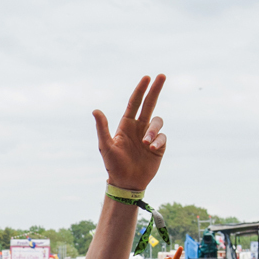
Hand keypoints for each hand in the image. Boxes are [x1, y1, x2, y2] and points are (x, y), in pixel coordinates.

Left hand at [93, 74, 167, 190]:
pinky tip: (150, 148)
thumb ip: (102, 128)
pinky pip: (163, 137)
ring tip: (145, 143)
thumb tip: (95, 110)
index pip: (134, 103)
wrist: (126, 183)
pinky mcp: (159, 146)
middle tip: (162, 75)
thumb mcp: (105, 146)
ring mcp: (150, 136)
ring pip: (157, 122)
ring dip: (153, 130)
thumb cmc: (113, 165)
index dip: (140, 90)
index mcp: (126, 125)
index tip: (147, 78)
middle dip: (155, 89)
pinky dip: (158, 140)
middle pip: (149, 104)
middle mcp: (139, 127)